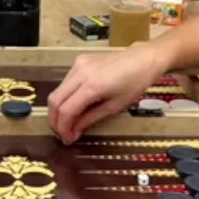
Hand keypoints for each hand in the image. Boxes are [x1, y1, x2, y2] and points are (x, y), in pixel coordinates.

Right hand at [47, 46, 166, 143]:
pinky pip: (65, 82)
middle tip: (62, 134)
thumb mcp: (114, 106)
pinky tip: (74, 105)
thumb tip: (73, 133)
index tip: (66, 140)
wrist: (143, 58)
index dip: (63, 128)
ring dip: (58, 109)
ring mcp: (78, 64)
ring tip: (68, 122)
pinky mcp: (78, 60)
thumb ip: (90, 119)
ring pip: (57, 90)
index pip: (66, 110)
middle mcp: (80, 73)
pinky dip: (65, 96)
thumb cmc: (135, 84)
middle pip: (55, 100)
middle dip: (55, 120)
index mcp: (92, 86)